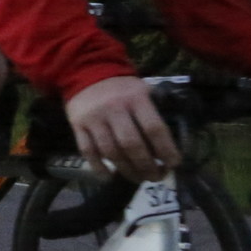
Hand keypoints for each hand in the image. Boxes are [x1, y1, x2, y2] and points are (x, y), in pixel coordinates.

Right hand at [65, 74, 181, 182]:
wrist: (86, 72)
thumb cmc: (121, 88)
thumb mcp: (143, 90)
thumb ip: (154, 112)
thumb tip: (169, 144)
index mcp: (135, 98)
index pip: (154, 128)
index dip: (166, 149)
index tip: (173, 164)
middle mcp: (114, 109)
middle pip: (131, 144)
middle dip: (146, 166)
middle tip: (156, 177)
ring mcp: (94, 118)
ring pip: (110, 151)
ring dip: (126, 170)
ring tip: (138, 178)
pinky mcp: (77, 125)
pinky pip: (87, 151)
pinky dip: (98, 167)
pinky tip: (109, 177)